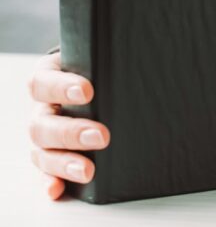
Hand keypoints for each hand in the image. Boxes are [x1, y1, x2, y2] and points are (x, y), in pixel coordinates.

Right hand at [26, 52, 109, 199]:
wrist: (98, 83)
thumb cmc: (101, 68)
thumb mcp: (102, 58)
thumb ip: (116, 55)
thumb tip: (155, 45)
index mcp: (49, 78)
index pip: (43, 82)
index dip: (61, 87)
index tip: (88, 90)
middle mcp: (42, 108)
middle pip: (42, 122)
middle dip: (71, 131)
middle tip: (102, 136)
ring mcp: (43, 134)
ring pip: (42, 150)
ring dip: (64, 162)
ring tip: (88, 170)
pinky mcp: (49, 156)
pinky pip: (44, 171)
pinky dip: (50, 180)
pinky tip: (58, 188)